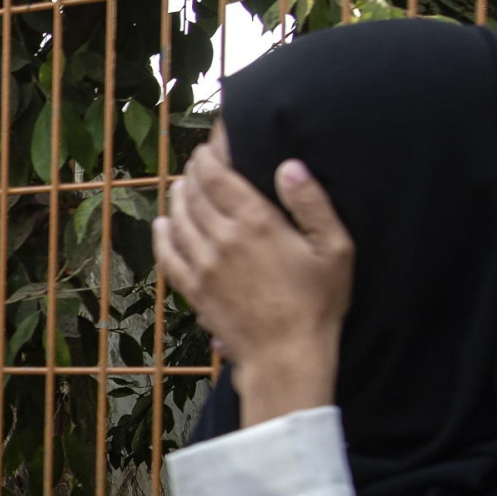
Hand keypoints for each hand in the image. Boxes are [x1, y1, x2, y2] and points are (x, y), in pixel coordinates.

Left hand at [152, 126, 353, 425]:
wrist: (286, 357)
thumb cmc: (319, 303)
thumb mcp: (334, 249)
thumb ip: (311, 203)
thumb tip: (289, 165)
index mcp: (255, 222)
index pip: (219, 173)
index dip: (212, 151)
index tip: (214, 139)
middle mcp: (221, 239)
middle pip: (195, 192)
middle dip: (195, 170)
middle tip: (200, 159)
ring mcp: (203, 265)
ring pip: (178, 219)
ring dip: (178, 196)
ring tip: (183, 184)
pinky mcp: (194, 290)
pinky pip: (168, 256)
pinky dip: (162, 235)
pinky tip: (162, 224)